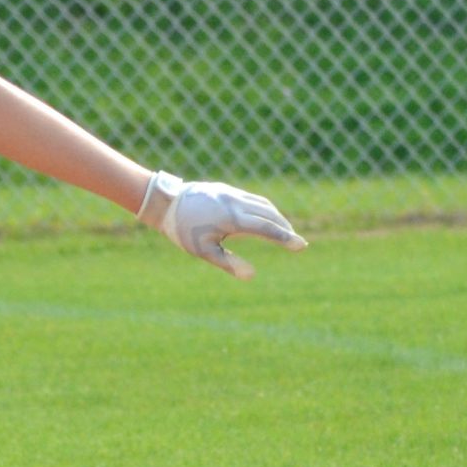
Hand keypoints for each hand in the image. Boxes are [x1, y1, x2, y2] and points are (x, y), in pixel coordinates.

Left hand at [136, 172, 308, 279]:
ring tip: (284, 230)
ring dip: (276, 216)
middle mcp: (235, 203)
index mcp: (231, 219)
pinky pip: (252, 198)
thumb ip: (229, 263)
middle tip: (297, 242)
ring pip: (262, 203)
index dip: (285, 237)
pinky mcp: (227, 190)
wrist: (166, 202)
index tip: (301, 245)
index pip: (266, 228)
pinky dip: (264, 208)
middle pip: (269, 214)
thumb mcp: (203, 251)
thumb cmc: (183, 230)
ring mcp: (231, 194)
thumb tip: (252, 276)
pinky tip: (265, 217)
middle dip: (285, 228)